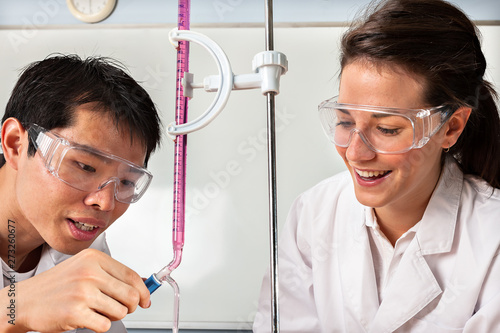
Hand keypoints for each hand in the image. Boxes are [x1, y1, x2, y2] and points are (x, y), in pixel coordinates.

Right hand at [10, 248, 149, 331]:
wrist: (24, 300)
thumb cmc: (57, 286)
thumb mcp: (84, 269)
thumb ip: (112, 275)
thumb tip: (143, 286)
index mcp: (94, 258)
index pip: (131, 275)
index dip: (143, 290)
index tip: (145, 299)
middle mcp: (90, 272)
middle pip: (130, 295)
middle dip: (130, 306)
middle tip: (121, 309)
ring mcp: (83, 292)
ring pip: (120, 311)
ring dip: (113, 316)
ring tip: (97, 312)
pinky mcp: (76, 312)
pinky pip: (106, 324)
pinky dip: (101, 326)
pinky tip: (88, 319)